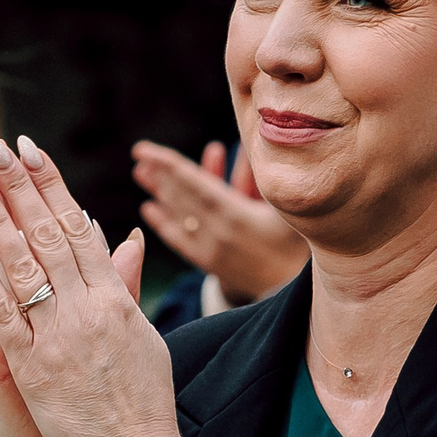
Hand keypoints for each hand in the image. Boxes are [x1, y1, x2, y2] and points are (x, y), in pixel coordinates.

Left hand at [130, 138, 307, 304]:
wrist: (292, 288)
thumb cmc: (296, 241)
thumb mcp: (285, 207)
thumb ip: (264, 180)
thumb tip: (251, 147)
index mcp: (236, 214)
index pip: (194, 183)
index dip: (168, 164)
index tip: (143, 149)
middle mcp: (218, 231)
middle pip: (181, 197)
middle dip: (160, 175)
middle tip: (140, 155)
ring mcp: (210, 249)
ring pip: (178, 216)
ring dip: (159, 193)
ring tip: (141, 173)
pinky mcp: (209, 262)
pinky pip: (180, 240)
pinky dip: (163, 223)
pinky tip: (150, 209)